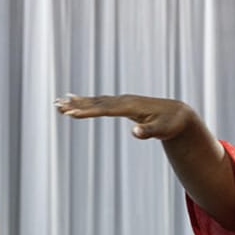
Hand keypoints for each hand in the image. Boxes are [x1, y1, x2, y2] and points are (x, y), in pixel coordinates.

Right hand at [55, 93, 198, 139]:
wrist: (178, 114)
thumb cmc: (171, 124)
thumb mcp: (163, 130)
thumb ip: (149, 132)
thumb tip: (135, 133)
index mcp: (130, 107)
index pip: (105, 109)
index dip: (88, 111)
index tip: (72, 113)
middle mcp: (124, 101)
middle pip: (96, 102)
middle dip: (76, 105)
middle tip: (57, 106)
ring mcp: (122, 101)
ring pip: (95, 101)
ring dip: (77, 102)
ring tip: (58, 103)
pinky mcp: (121, 105)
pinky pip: (100, 102)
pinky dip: (86, 102)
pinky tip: (75, 101)